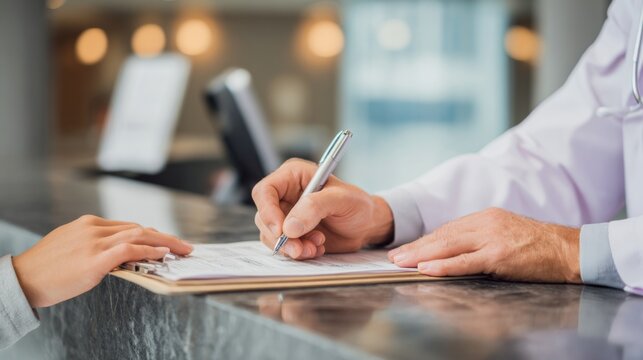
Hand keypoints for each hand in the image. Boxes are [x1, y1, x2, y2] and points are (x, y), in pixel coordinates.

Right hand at [12, 215, 192, 307]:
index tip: (167, 240)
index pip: (129, 226)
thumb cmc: (46, 268)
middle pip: (139, 228)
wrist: (22, 279)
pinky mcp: (95, 259)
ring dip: (165, 243)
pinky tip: (163, 255)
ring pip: (139, 235)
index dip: (152, 234)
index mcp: (90, 223)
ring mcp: (95, 242)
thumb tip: (120, 254)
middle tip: (184, 245)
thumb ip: (96, 245)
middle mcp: (95, 228)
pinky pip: (129, 250)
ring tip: (182, 250)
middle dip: (165, 237)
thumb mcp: (72, 247)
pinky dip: (149, 251)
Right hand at [252, 158, 393, 259]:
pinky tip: (317, 248)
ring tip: (316, 246)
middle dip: (281, 236)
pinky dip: (298, 252)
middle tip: (301, 247)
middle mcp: (285, 195)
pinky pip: (283, 247)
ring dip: (291, 247)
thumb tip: (288, 227)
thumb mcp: (342, 199)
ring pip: (271, 235)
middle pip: (264, 217)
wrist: (366, 226)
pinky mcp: (292, 234)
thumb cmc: (357, 205)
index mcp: (293, 176)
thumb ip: (315, 207)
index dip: (267, 212)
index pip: (265, 191)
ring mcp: (287, 216)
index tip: (281, 231)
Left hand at [388, 208, 580, 282]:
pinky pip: (465, 262)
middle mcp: (484, 223)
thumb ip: (480, 238)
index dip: (424, 241)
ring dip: (420, 256)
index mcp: (484, 217)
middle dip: (415, 248)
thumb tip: (453, 250)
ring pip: (448, 246)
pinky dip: (443, 266)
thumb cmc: (538, 245)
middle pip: (442, 236)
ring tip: (401, 263)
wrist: (569, 249)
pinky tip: (427, 269)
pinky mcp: (499, 255)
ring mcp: (491, 238)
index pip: (447, 230)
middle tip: (394, 257)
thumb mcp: (504, 232)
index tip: (407, 249)